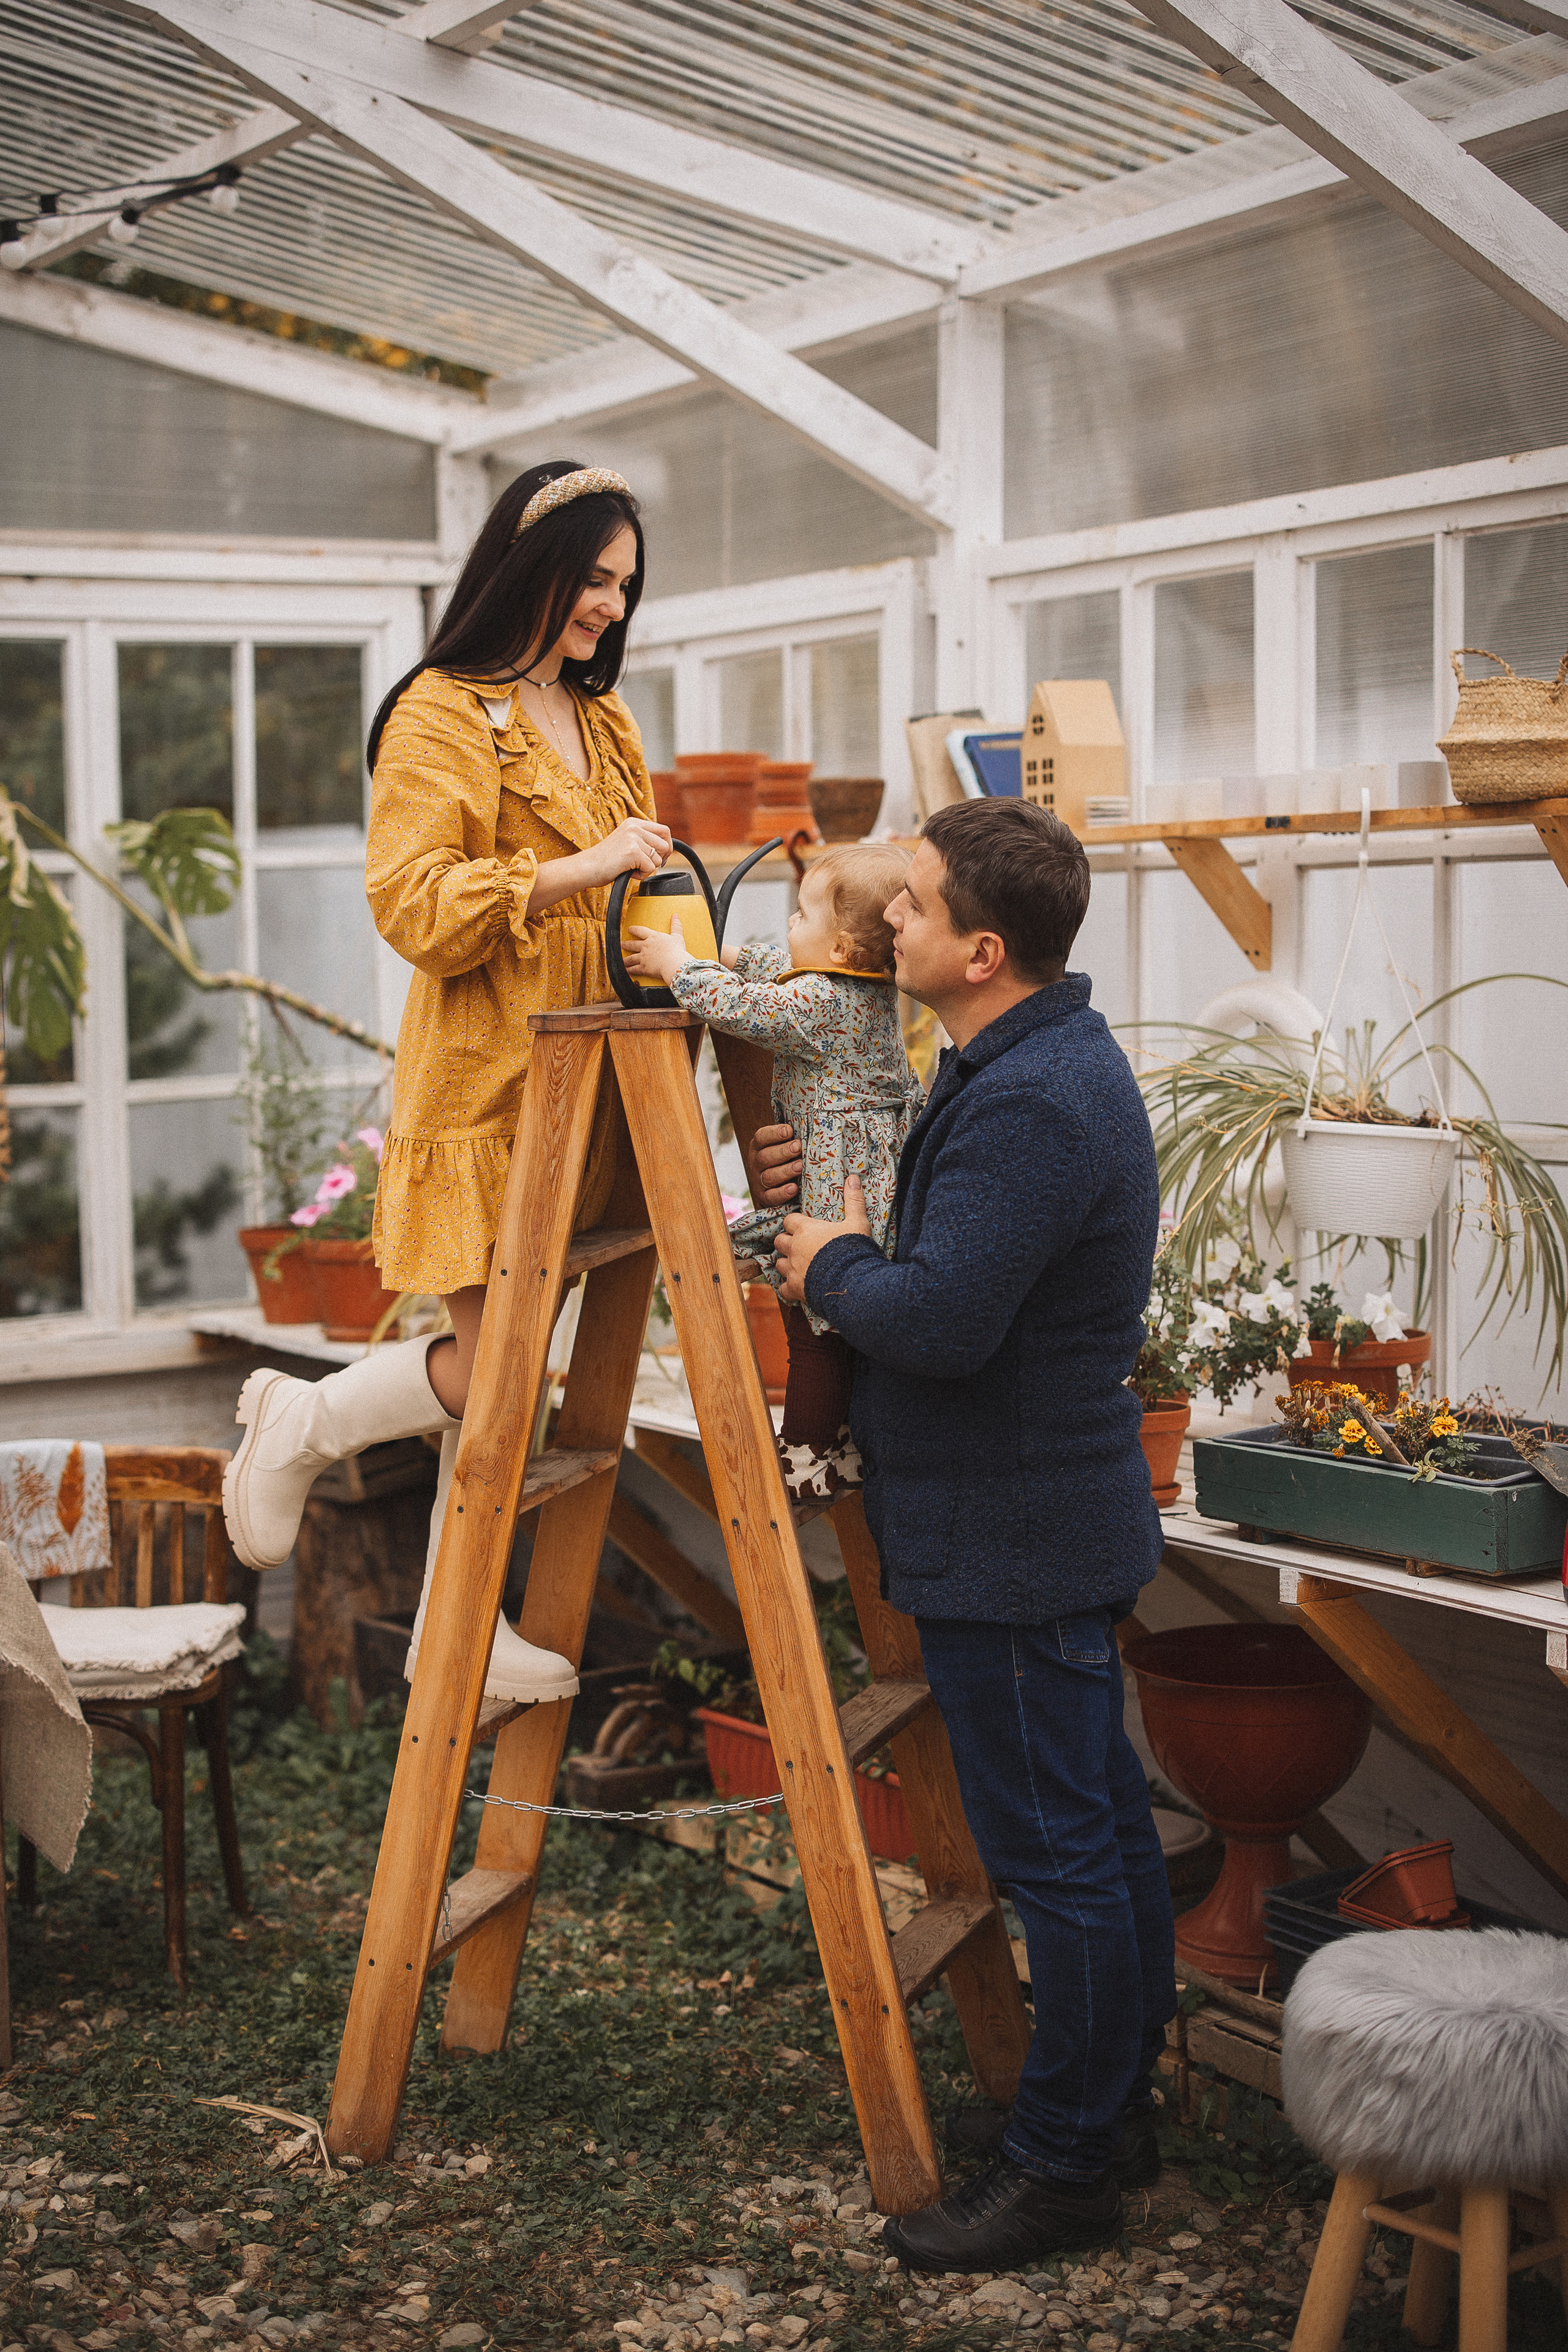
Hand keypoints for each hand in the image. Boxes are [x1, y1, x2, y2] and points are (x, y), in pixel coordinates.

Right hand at [592, 815, 670, 886]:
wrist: (587, 867)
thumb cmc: (606, 859)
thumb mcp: (626, 841)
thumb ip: (643, 840)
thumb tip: (666, 847)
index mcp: (634, 823)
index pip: (664, 830)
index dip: (667, 846)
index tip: (660, 856)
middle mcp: (635, 827)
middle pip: (665, 845)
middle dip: (660, 859)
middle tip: (644, 865)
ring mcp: (634, 838)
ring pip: (658, 859)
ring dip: (647, 868)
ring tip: (631, 868)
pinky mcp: (633, 851)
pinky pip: (650, 868)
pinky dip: (641, 875)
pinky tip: (628, 872)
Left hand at [622, 916, 690, 983]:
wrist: (674, 964)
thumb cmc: (677, 951)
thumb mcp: (677, 936)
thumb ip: (675, 926)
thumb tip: (675, 915)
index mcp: (653, 937)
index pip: (640, 931)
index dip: (634, 929)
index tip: (629, 929)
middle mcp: (645, 946)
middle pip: (632, 944)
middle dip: (626, 944)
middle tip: (622, 944)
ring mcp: (643, 957)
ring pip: (631, 958)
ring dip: (626, 959)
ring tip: (622, 960)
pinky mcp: (643, 967)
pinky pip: (633, 969)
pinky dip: (629, 970)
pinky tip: (626, 970)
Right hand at [746, 1120, 801, 1208]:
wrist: (778, 1185)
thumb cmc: (787, 1158)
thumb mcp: (785, 1144)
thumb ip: (793, 1136)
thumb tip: (815, 1120)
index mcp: (759, 1146)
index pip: (761, 1137)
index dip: (774, 1133)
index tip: (789, 1130)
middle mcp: (755, 1162)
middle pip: (765, 1157)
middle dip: (783, 1152)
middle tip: (798, 1147)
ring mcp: (758, 1180)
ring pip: (769, 1176)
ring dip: (785, 1171)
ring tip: (800, 1166)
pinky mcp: (764, 1197)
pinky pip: (771, 1197)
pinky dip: (782, 1193)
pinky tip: (794, 1188)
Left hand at [774, 1173, 871, 1300]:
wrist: (853, 1281)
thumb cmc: (853, 1249)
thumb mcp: (857, 1222)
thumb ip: (854, 1200)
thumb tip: (852, 1177)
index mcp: (805, 1230)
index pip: (789, 1220)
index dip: (795, 1223)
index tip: (803, 1226)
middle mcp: (794, 1248)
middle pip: (779, 1240)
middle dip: (787, 1242)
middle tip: (800, 1245)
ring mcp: (792, 1269)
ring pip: (778, 1263)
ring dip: (786, 1263)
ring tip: (798, 1265)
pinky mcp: (795, 1288)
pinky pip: (783, 1288)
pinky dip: (788, 1287)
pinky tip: (797, 1286)